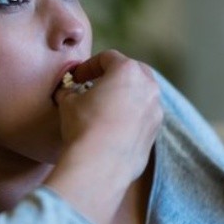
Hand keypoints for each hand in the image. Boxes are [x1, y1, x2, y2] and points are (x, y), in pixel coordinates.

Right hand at [45, 50, 162, 223]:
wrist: (99, 165)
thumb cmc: (83, 127)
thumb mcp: (68, 103)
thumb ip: (71, 91)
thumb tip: (68, 93)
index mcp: (128, 71)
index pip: (108, 58)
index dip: (89, 66)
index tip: (77, 78)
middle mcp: (148, 88)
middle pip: (134, 71)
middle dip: (115, 76)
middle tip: (98, 85)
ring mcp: (156, 111)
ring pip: (142, 96)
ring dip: (126, 97)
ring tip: (106, 108)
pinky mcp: (155, 133)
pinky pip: (144, 118)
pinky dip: (132, 117)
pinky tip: (114, 128)